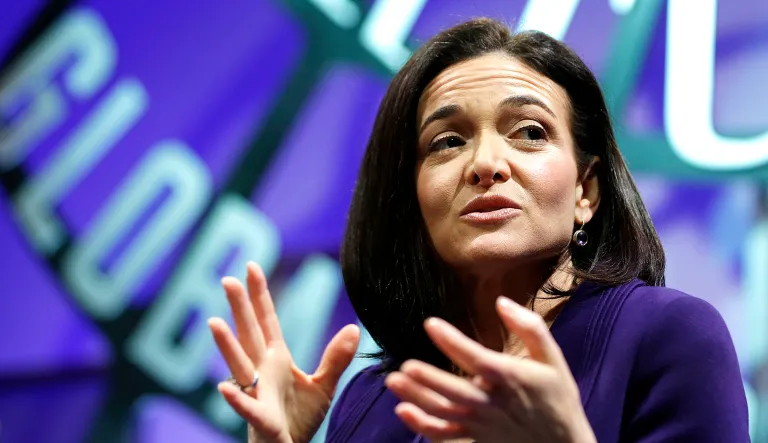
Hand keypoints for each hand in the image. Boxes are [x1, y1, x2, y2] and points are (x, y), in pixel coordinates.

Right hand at [208, 262, 359, 442]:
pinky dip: (236, 398)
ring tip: (214, 322)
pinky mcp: (262, 420)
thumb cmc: (299, 420)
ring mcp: (258, 395)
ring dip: (227, 346)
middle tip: (227, 280)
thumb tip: (353, 328)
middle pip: (249, 335)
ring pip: (240, 366)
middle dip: (239, 309)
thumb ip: (335, 358)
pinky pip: (248, 408)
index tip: (251, 266)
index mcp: (276, 360)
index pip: (267, 321)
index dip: (260, 295)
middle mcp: (262, 372)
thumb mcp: (323, 386)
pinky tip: (223, 386)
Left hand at [384, 296, 595, 442]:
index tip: (430, 324)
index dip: (452, 342)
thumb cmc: (557, 397)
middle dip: (429, 379)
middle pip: (455, 391)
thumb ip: (530, 327)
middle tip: (405, 366)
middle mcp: (493, 402)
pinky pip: (444, 434)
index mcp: (510, 378)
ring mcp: (481, 423)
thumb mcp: (552, 359)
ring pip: (444, 411)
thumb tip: (502, 301)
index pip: (476, 358)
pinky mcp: (475, 437)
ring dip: (417, 397)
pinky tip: (402, 411)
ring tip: (393, 381)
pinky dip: (422, 426)